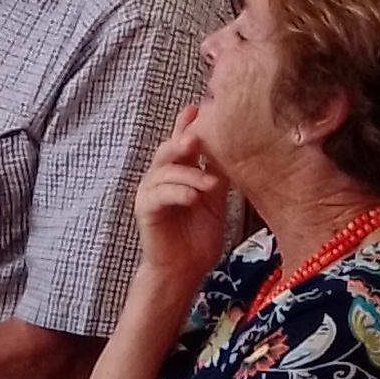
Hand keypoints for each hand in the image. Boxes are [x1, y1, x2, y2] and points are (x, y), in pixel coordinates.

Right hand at [125, 107, 232, 291]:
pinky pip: (158, 196)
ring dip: (188, 175)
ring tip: (209, 184)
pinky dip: (177, 194)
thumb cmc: (199, 235)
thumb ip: (217, 172)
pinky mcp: (145, 210)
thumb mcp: (215, 199)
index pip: (180, 142)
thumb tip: (234, 143)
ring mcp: (150, 193)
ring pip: (164, 172)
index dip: (186, 124)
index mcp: (177, 171)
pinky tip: (193, 197)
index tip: (198, 108)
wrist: (184, 271)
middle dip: (182, 141)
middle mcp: (160, 177)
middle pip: (167, 150)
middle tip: (197, 136)